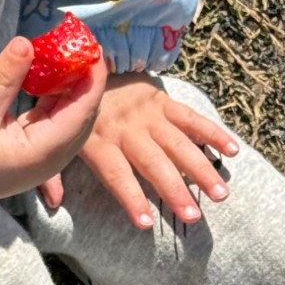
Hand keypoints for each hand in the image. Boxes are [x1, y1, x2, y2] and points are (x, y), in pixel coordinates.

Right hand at [0, 38, 107, 239]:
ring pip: (71, 116)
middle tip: (75, 41)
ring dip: (69, 86)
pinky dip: (54, 97)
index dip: (92, 75)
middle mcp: (54, 158)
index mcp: (45, 153)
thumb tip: (26, 42)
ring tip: (62, 52)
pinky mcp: (36, 152)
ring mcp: (46, 158)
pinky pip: (55, 120)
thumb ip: (4, 78)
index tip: (88, 42)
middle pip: (84, 113)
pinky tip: (46, 75)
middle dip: (84, 77)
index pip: (83, 109)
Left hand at [38, 73, 241, 227]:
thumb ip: (51, 173)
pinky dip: (213, 132)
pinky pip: (191, 118)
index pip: (117, 174)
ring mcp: (148, 114)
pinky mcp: (163, 101)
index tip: (146, 222)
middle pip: (154, 164)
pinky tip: (233, 151)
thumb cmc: (68, 109)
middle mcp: (126, 128)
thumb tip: (52, 204)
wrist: (84, 62)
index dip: (132, 198)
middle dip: (174, 191)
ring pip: (178, 144)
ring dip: (201, 169)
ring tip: (220, 194)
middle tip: (193, 217)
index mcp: (98, 140)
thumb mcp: (52, 137)